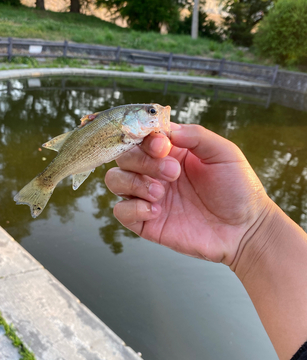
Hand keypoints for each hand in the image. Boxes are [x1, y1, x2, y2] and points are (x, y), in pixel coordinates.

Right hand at [105, 124, 271, 265]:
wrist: (245, 229)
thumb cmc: (238, 189)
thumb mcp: (223, 153)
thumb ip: (196, 135)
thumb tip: (166, 130)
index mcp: (171, 151)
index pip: (140, 136)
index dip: (144, 137)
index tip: (163, 146)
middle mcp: (155, 171)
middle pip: (123, 156)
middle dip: (142, 161)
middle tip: (172, 172)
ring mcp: (149, 196)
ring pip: (115, 180)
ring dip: (134, 182)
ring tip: (160, 192)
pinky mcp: (147, 222)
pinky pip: (120, 211)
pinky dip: (133, 208)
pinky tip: (157, 211)